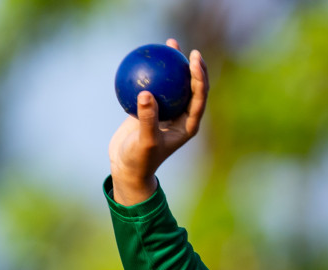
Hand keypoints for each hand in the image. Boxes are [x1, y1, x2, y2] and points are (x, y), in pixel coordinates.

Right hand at [108, 38, 209, 205]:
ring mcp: (167, 112)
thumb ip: (148, 119)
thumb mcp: (145, 142)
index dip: (200, 77)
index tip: (194, 59)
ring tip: (170, 44)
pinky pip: (154, 86)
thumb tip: (146, 93)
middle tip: (189, 50)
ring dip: (173, 65)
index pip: (199, 97)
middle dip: (194, 68)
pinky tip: (143, 56)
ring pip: (174, 84)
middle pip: (192, 87)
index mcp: (188, 125)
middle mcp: (181, 117)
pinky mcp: (152, 109)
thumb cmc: (140, 159)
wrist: (127, 168)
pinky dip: (151, 73)